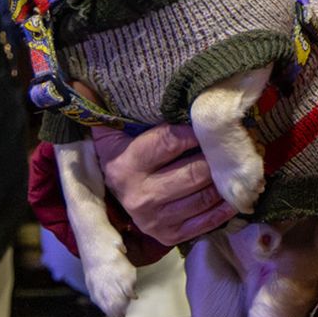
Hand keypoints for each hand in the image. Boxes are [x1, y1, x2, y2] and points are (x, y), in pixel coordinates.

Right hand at [89, 123, 236, 243]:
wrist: (112, 204)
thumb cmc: (122, 159)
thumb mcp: (110, 135)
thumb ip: (104, 109)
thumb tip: (78, 80)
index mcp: (126, 165)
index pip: (170, 142)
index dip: (196, 131)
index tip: (214, 122)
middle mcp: (140, 195)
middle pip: (194, 172)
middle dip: (218, 157)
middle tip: (235, 142)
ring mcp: (156, 219)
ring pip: (204, 196)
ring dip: (226, 180)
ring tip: (239, 164)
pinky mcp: (170, 236)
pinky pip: (206, 221)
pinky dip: (226, 206)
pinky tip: (236, 191)